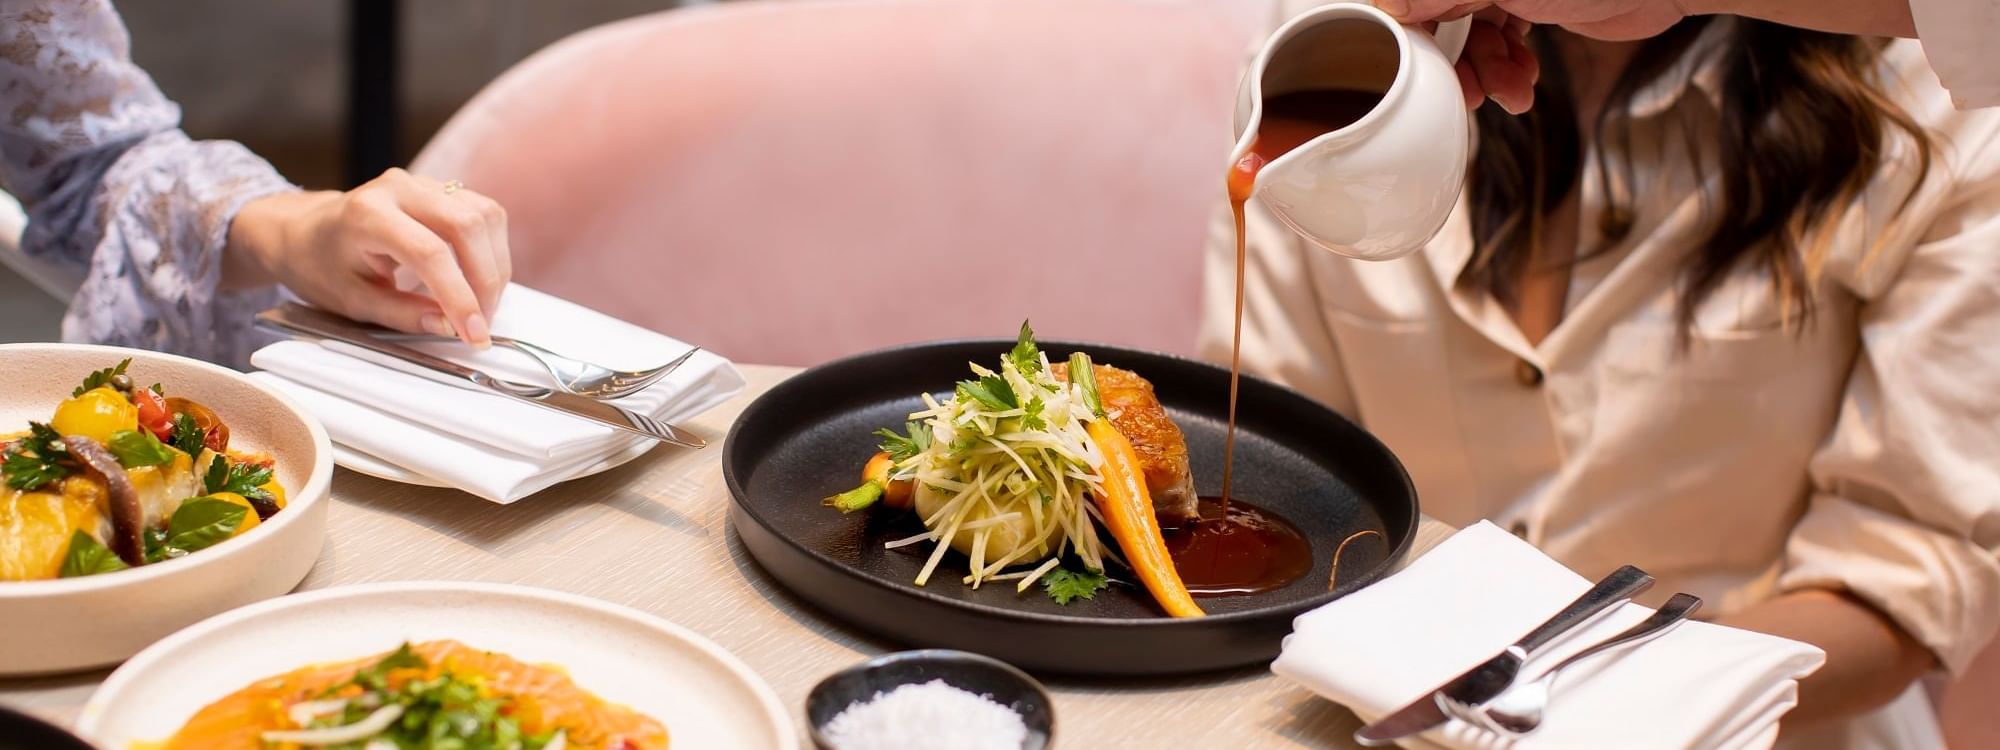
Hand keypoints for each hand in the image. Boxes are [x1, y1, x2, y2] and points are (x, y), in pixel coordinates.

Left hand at [227, 168, 510, 347]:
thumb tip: (451, 325)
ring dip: (495, 265)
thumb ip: (403, 314)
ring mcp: (423, 183)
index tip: (475, 334)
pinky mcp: (442, 187)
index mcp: (367, 215)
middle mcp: (399, 189)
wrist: (305, 231)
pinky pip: (485, 213)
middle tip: (483, 322)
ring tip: (483, 303)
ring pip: (485, 216)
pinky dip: (493, 249)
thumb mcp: (353, 301)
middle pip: (467, 226)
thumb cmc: (322, 267)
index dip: (459, 297)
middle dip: (486, 281)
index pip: (429, 253)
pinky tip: (481, 276)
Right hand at [1381, 1, 1692, 111]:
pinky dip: (1506, 69)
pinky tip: (1522, 78)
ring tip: (1511, 89)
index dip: (1411, 32)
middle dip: (1454, 62)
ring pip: (1468, 37)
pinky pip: (1498, 44)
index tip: (1419, 67)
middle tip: (1468, 91)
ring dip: (1485, 73)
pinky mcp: (1528, 6)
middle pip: (1437, 18)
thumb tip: (1387, 7)